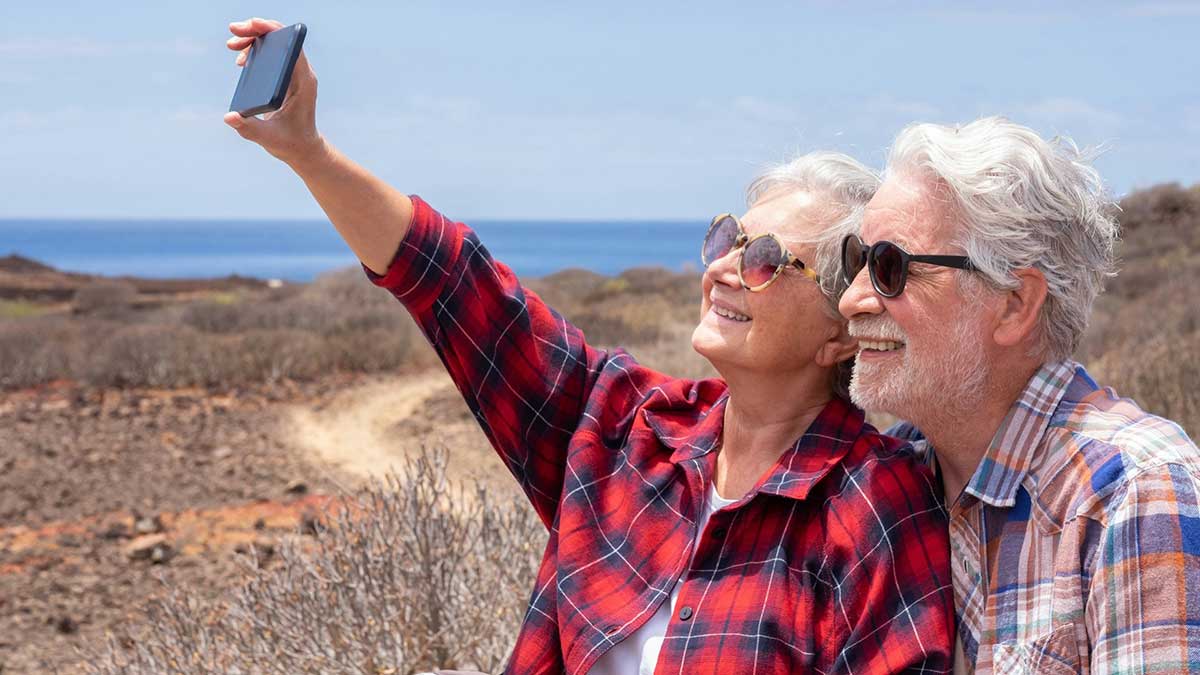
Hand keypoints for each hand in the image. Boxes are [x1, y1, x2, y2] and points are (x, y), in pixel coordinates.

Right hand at [223, 17, 324, 166]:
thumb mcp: (269, 139)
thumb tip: (229, 117)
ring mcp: (295, 75)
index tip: (251, 26)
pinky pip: (274, 55)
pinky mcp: (287, 79)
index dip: (272, 29)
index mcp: (303, 82)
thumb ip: (249, 129)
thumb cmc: (291, 144)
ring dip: (254, 39)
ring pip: (277, 45)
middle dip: (257, 30)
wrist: (303, 150)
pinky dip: (257, 51)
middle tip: (233, 32)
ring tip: (232, 45)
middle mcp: (301, 74)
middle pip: (282, 39)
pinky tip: (242, 60)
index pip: (292, 45)